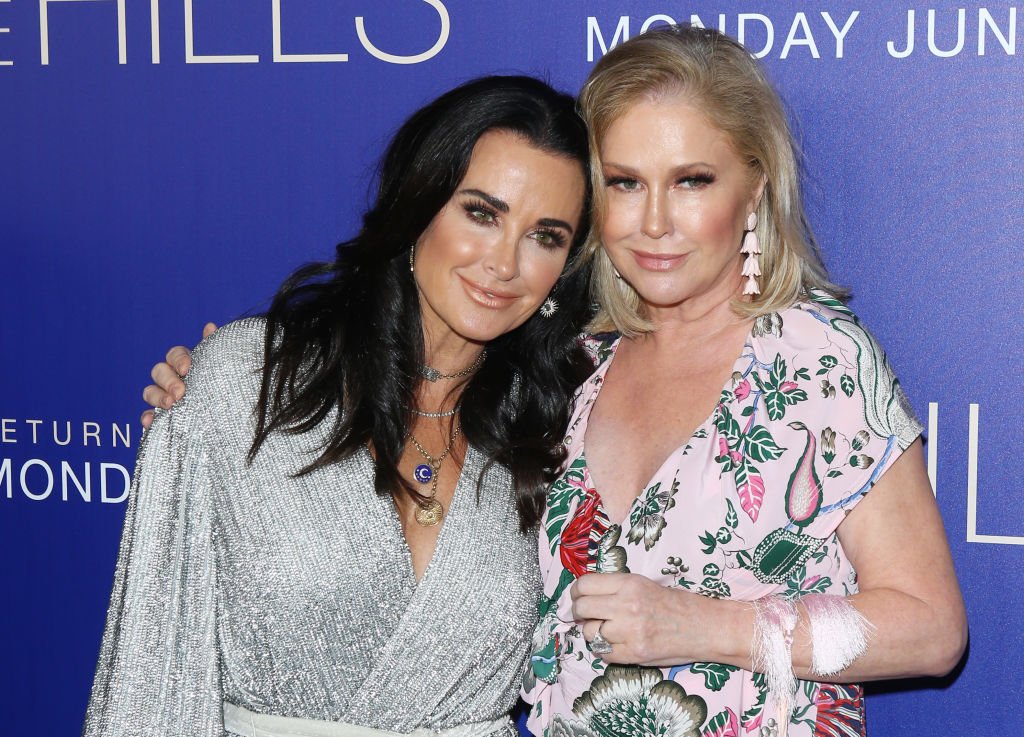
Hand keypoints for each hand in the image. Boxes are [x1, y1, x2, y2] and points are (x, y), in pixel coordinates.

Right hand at [140, 323, 216, 427]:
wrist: (232, 417)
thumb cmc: (225, 387)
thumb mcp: (223, 368)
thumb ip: (215, 349)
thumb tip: (210, 326)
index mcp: (186, 364)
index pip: (175, 354)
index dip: (178, 359)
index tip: (186, 368)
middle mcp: (172, 379)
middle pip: (159, 371)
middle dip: (168, 380)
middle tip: (180, 392)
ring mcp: (164, 397)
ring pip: (150, 391)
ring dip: (157, 396)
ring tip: (170, 405)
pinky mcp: (162, 418)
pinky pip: (148, 416)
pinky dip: (147, 417)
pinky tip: (150, 421)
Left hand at [571, 572, 714, 665]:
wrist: (705, 626)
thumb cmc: (675, 604)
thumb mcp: (644, 584)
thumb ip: (616, 589)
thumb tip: (584, 596)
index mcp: (629, 583)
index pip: (585, 585)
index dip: (576, 592)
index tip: (578, 597)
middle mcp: (627, 605)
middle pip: (582, 608)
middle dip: (579, 613)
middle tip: (586, 615)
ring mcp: (630, 631)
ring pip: (589, 632)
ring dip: (593, 632)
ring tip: (606, 630)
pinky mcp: (634, 654)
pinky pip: (602, 653)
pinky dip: (604, 650)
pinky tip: (616, 644)